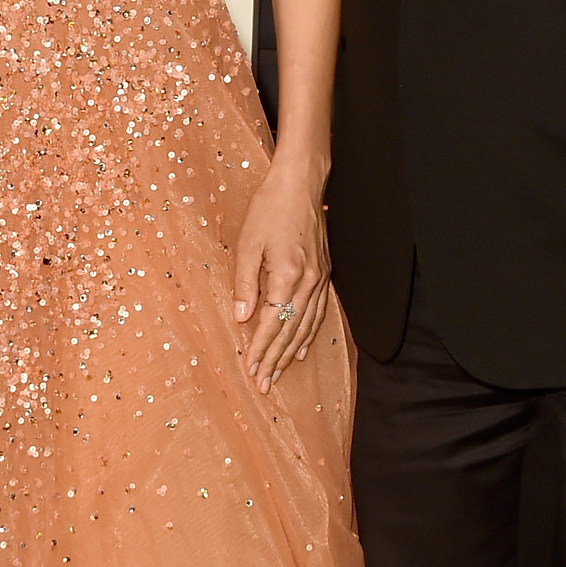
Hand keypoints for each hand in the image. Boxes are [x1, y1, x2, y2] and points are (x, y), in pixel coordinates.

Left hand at [231, 154, 331, 392]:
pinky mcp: (324, 273)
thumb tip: (241, 318)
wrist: (301, 182)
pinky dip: (309, 333)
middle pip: (291, 331)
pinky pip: (318, 312)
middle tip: (263, 384)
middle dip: (275, 360)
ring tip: (279, 373)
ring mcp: (320, 278)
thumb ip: (244, 283)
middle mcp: (308, 282)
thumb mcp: (248, 243)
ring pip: (307, 325)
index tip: (251, 369)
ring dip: (291, 352)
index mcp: (288, 275)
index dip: (261, 349)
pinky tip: (302, 348)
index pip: (273, 323)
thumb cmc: (270, 207)